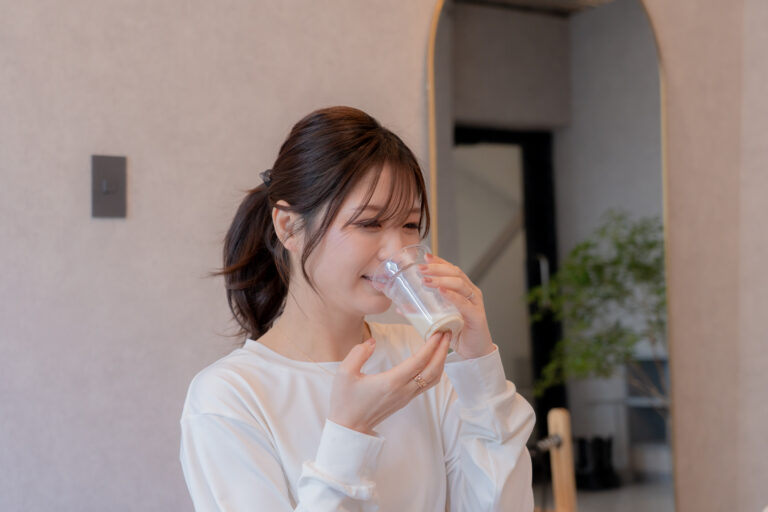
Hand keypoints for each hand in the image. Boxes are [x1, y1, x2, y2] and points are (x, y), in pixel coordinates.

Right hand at [328, 330, 450, 434]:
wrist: (349, 428)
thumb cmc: (345, 402)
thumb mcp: (344, 373)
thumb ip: (359, 353)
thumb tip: (372, 342)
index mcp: (391, 382)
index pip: (419, 361)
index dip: (431, 346)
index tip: (438, 332)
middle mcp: (403, 390)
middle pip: (432, 370)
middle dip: (442, 350)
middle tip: (447, 333)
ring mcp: (406, 397)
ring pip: (433, 379)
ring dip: (441, 360)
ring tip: (443, 344)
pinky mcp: (405, 400)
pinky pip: (426, 384)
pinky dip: (434, 370)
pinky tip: (433, 360)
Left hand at [418, 253, 495, 359]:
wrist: (474, 352)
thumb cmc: (457, 332)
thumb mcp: (438, 318)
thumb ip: (422, 312)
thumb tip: (400, 308)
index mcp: (462, 290)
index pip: (452, 270)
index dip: (439, 262)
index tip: (425, 257)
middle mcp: (471, 293)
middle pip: (455, 273)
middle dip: (437, 269)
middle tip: (421, 269)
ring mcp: (475, 303)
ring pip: (460, 284)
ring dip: (442, 280)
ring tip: (426, 280)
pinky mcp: (477, 316)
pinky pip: (464, 303)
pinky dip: (452, 296)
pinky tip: (442, 292)